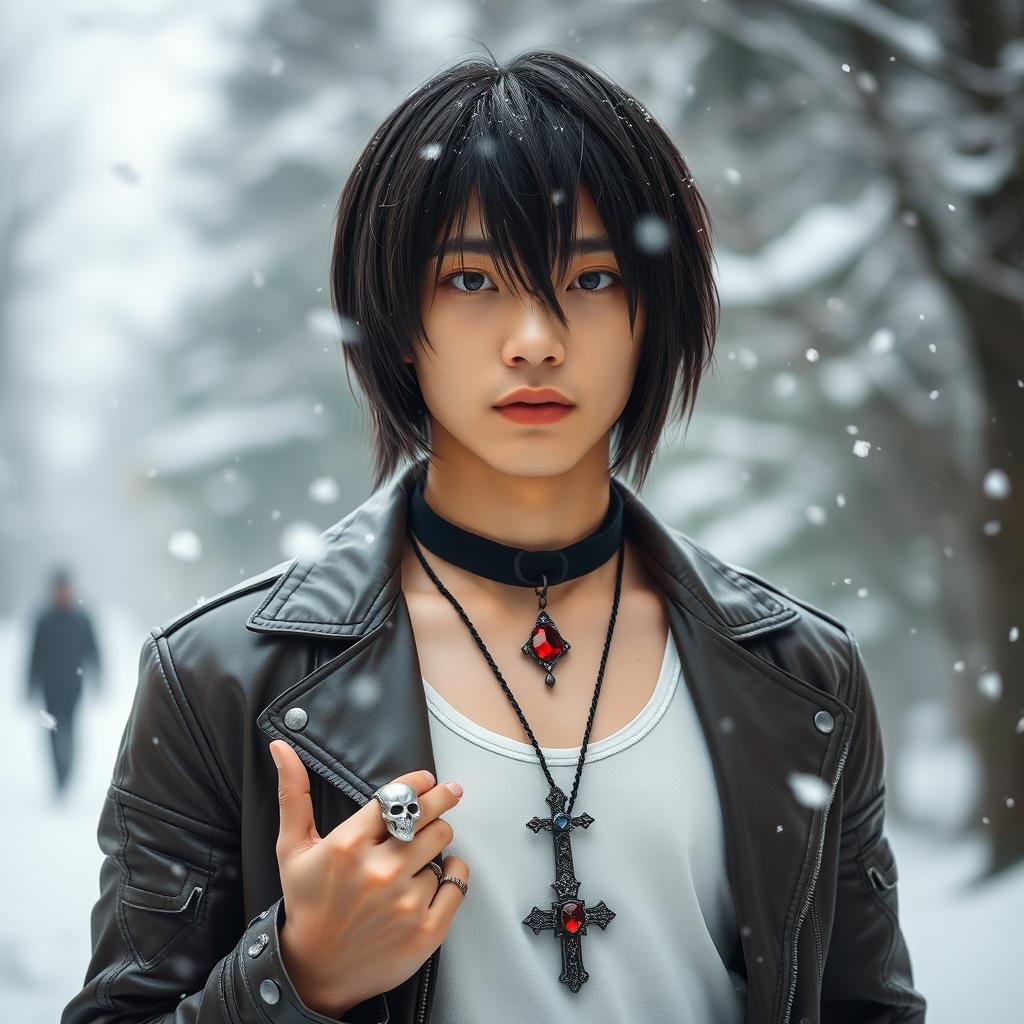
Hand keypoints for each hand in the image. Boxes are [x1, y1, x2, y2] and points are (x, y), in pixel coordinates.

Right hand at [269, 739, 468, 1017]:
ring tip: (423, 848)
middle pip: (430, 819)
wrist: (314, 972)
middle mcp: (379, 872)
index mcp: (348, 846)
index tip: (426, 779)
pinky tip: (443, 869)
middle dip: (440, 803)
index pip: (397, 797)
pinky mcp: (425, 930)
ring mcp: (404, 902)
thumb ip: (293, 794)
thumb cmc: (306, 904)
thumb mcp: (293, 848)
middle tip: (450, 792)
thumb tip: (282, 748)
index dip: (417, 783)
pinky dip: (455, 872)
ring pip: (442, 850)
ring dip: (437, 845)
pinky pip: (457, 883)